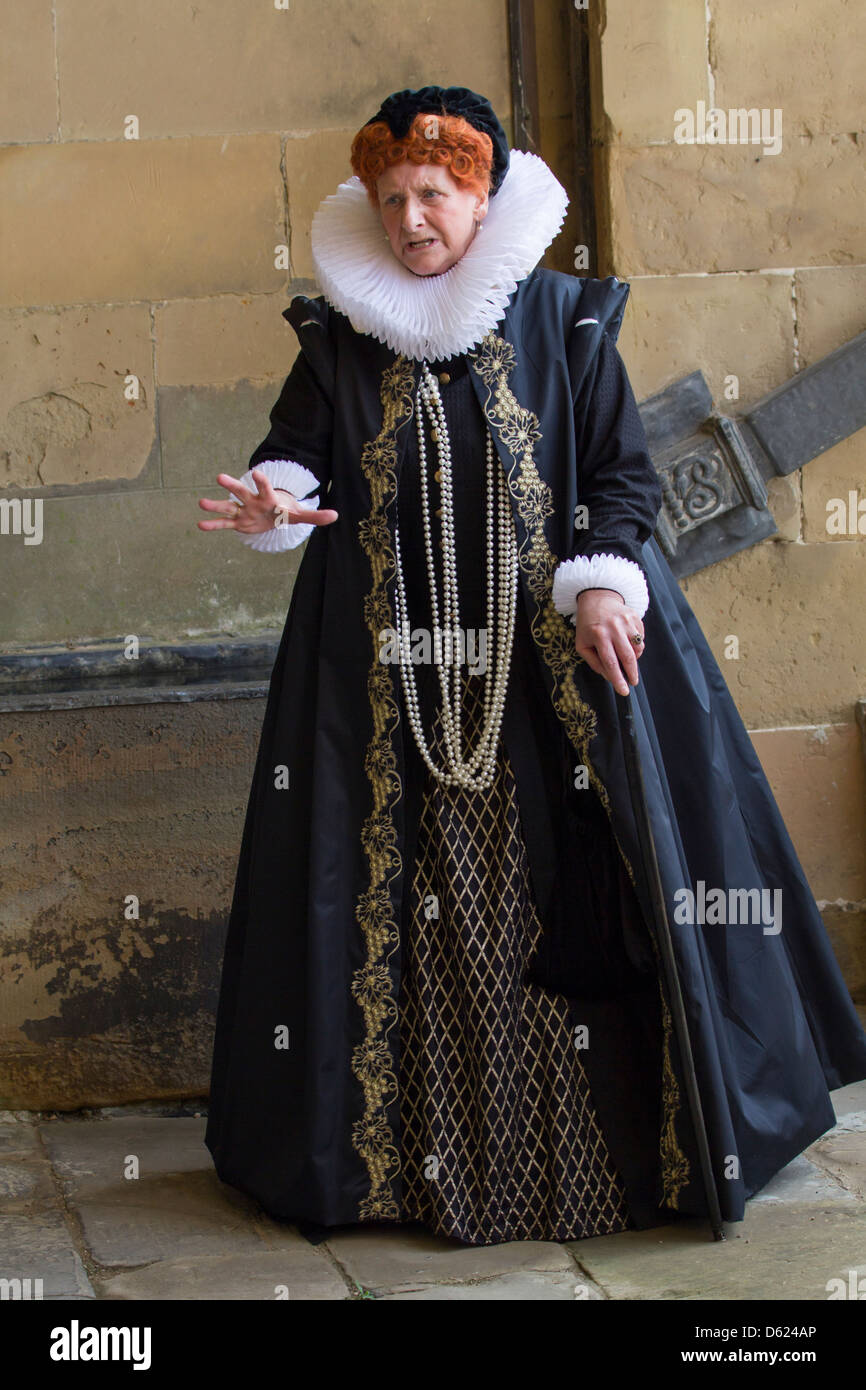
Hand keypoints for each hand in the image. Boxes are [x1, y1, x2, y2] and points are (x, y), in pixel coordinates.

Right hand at [197, 469, 338, 535]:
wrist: (275, 515)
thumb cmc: (287, 512)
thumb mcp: (300, 515)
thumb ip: (315, 516)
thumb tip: (336, 516)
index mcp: (269, 499)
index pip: (266, 488)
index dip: (262, 482)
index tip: (256, 472)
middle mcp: (253, 501)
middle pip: (242, 492)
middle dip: (233, 485)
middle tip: (220, 477)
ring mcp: (244, 510)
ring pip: (228, 506)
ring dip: (216, 505)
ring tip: (201, 503)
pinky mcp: (238, 521)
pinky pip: (224, 523)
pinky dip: (213, 525)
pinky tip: (200, 525)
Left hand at [573, 588, 644, 695]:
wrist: (597, 598)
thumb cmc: (587, 625)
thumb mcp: (582, 644)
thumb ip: (594, 662)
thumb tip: (609, 676)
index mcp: (599, 635)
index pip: (610, 662)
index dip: (618, 679)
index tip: (624, 691)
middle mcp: (615, 627)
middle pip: (628, 657)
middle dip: (632, 673)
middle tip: (633, 682)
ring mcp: (627, 621)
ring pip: (638, 648)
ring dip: (633, 657)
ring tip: (623, 654)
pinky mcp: (635, 617)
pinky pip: (641, 638)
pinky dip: (635, 645)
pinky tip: (625, 640)